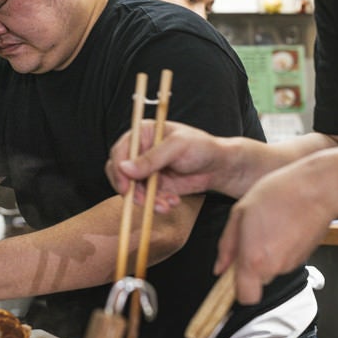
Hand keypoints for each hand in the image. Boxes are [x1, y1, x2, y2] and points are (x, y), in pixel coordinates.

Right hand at [106, 120, 248, 211]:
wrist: (219, 167)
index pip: (120, 150)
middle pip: (120, 172)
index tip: (125, 187)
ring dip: (147, 201)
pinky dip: (157, 204)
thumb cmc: (201, 147)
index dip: (118, 169)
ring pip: (133, 190)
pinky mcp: (154, 186)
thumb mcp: (177, 147)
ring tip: (167, 204)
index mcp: (142, 133)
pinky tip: (173, 202)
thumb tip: (124, 169)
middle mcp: (140, 151)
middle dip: (131, 190)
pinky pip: (146, 199)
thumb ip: (151, 159)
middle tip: (143, 201)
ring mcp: (146, 170)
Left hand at [214, 157, 337, 304]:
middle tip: (248, 238)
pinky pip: (283, 260)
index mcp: (254, 259)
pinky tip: (280, 227)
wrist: (317, 189)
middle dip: (249, 266)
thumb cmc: (278, 195)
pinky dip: (279, 249)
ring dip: (265, 255)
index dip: (236, 291)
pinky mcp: (303, 258)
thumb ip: (227, 245)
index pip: (245, 298)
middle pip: (256, 282)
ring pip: (270, 269)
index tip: (230, 276)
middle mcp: (274, 267)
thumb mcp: (239, 213)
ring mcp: (291, 264)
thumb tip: (220, 267)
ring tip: (267, 227)